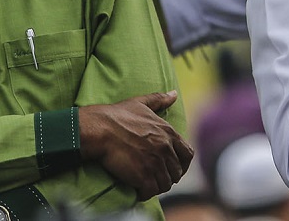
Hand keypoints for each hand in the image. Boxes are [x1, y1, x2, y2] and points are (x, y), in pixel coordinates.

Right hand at [79, 91, 193, 199]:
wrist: (100, 129)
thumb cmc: (118, 115)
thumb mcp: (141, 103)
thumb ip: (160, 99)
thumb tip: (173, 94)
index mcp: (168, 133)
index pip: (188, 154)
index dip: (183, 163)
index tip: (174, 167)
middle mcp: (165, 148)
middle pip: (177, 171)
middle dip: (169, 176)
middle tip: (157, 177)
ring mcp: (155, 163)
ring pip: (166, 184)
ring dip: (157, 186)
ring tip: (148, 185)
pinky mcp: (143, 176)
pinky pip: (151, 191)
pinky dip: (146, 193)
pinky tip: (139, 190)